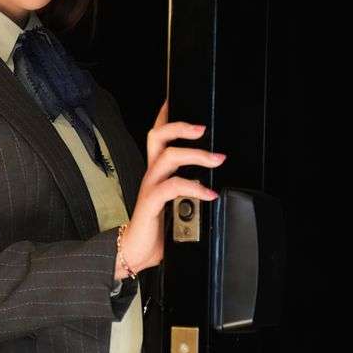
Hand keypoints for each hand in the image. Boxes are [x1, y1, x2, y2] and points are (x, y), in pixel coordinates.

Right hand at [114, 97, 226, 277]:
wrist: (134, 253)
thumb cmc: (155, 230)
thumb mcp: (176, 206)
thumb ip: (189, 193)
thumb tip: (212, 186)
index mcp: (156, 173)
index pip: (158, 137)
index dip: (166, 116)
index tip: (175, 99)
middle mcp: (151, 175)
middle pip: (158, 137)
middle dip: (181, 126)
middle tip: (203, 128)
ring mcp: (150, 187)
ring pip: (168, 157)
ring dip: (196, 154)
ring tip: (217, 159)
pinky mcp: (151, 203)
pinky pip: (173, 187)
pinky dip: (195, 187)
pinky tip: (209, 194)